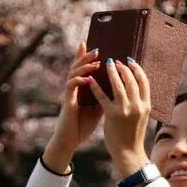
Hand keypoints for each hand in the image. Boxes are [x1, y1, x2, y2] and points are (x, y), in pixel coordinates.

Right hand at [41, 42, 103, 173]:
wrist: (70, 140)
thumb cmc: (83, 125)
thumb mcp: (98, 108)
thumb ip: (105, 96)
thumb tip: (120, 88)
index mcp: (81, 89)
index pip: (84, 69)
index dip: (87, 57)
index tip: (97, 46)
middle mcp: (73, 88)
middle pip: (78, 66)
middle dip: (86, 56)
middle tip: (97, 49)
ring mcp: (69, 94)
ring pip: (73, 73)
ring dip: (84, 66)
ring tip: (96, 61)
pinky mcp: (67, 101)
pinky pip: (71, 87)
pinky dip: (78, 80)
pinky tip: (87, 78)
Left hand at [87, 57, 151, 178]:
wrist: (128, 153)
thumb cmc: (132, 134)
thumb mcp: (141, 117)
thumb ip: (138, 102)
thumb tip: (134, 87)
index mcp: (146, 105)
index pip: (144, 81)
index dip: (137, 69)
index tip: (130, 61)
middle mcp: (137, 106)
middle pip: (131, 80)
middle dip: (123, 67)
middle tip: (115, 61)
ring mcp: (125, 110)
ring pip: (118, 85)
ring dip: (112, 72)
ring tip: (106, 64)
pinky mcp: (112, 115)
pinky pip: (103, 97)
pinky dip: (96, 87)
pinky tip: (91, 80)